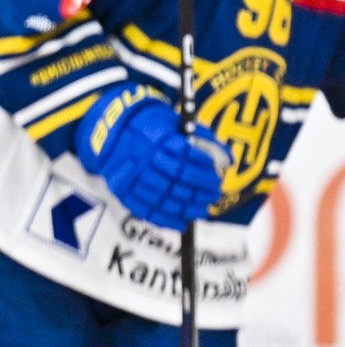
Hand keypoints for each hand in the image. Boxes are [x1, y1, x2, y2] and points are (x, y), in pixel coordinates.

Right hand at [75, 84, 228, 230]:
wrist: (114, 131)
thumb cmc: (155, 128)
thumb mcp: (178, 124)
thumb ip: (205, 139)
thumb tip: (229, 161)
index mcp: (159, 137)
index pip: (186, 155)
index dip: (204, 169)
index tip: (217, 176)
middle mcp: (143, 157)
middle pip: (176, 178)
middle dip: (200, 190)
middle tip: (214, 194)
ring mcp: (130, 176)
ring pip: (162, 196)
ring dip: (187, 207)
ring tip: (203, 209)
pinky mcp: (122, 191)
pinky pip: (145, 210)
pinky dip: (166, 219)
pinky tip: (183, 222)